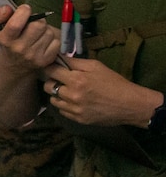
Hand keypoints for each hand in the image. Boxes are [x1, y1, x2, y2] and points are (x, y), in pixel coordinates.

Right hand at [0, 4, 59, 74]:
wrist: (13, 67)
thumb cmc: (7, 42)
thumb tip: (7, 8)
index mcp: (5, 40)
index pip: (16, 23)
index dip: (23, 11)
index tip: (24, 9)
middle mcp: (19, 49)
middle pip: (39, 25)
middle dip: (37, 20)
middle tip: (32, 23)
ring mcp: (34, 56)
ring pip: (49, 32)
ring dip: (44, 30)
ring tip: (36, 34)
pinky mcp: (46, 61)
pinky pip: (56, 42)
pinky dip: (51, 40)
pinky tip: (42, 43)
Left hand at [43, 58, 163, 126]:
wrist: (130, 104)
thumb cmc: (114, 82)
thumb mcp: (96, 66)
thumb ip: (75, 62)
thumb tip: (58, 57)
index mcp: (77, 80)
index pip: (51, 71)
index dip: (49, 67)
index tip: (50, 67)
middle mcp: (72, 95)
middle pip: (48, 86)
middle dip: (52, 81)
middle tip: (60, 80)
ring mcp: (74, 109)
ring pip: (53, 100)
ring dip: (57, 94)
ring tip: (68, 91)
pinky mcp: (78, 119)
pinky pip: (62, 111)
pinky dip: (65, 105)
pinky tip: (75, 101)